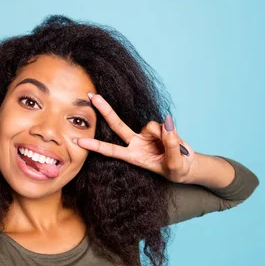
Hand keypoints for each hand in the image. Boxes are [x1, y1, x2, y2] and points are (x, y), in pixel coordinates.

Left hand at [75, 93, 196, 182]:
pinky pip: (163, 124)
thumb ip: (171, 145)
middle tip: (91, 96)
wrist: (186, 166)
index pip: (111, 151)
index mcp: (134, 157)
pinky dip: (171, 132)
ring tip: (173, 149)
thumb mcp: (174, 164)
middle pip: (117, 124)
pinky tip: (175, 140)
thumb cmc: (176, 169)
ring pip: (151, 126)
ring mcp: (146, 135)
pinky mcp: (157, 128)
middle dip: (105, 109)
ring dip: (163, 135)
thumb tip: (166, 124)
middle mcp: (136, 143)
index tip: (78, 141)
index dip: (95, 146)